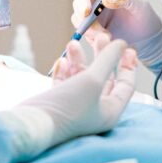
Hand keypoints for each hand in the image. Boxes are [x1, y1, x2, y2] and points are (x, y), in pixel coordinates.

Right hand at [0, 40, 137, 162]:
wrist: (33, 125)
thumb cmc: (68, 107)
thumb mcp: (93, 80)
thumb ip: (107, 60)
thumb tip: (120, 44)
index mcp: (110, 111)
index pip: (126, 85)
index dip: (128, 65)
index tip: (127, 47)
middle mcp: (95, 111)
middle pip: (104, 78)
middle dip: (102, 56)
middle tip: (101, 36)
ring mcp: (76, 108)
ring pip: (82, 78)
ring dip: (79, 60)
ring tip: (73, 42)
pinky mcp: (58, 105)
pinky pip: (66, 84)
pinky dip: (65, 71)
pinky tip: (62, 61)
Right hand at [72, 0, 161, 68]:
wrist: (146, 38)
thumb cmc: (145, 17)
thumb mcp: (140, 5)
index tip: (86, 12)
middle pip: (78, 5)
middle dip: (84, 19)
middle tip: (99, 32)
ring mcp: (92, 15)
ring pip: (78, 21)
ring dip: (90, 31)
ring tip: (109, 37)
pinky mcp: (92, 30)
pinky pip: (85, 34)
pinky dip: (93, 39)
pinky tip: (108, 42)